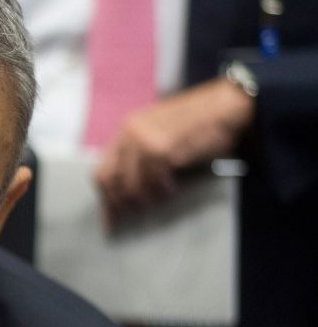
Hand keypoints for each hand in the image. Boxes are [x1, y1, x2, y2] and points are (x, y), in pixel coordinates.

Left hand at [94, 77, 254, 226]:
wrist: (225, 106)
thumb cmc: (197, 123)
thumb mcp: (159, 133)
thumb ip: (140, 156)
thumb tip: (128, 193)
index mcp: (126, 129)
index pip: (102, 171)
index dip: (105, 198)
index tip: (109, 220)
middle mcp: (130, 133)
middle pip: (111, 182)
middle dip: (119, 205)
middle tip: (130, 220)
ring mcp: (145, 141)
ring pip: (132, 186)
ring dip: (146, 199)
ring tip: (159, 201)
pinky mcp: (164, 149)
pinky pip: (155, 181)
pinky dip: (164, 190)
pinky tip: (173, 188)